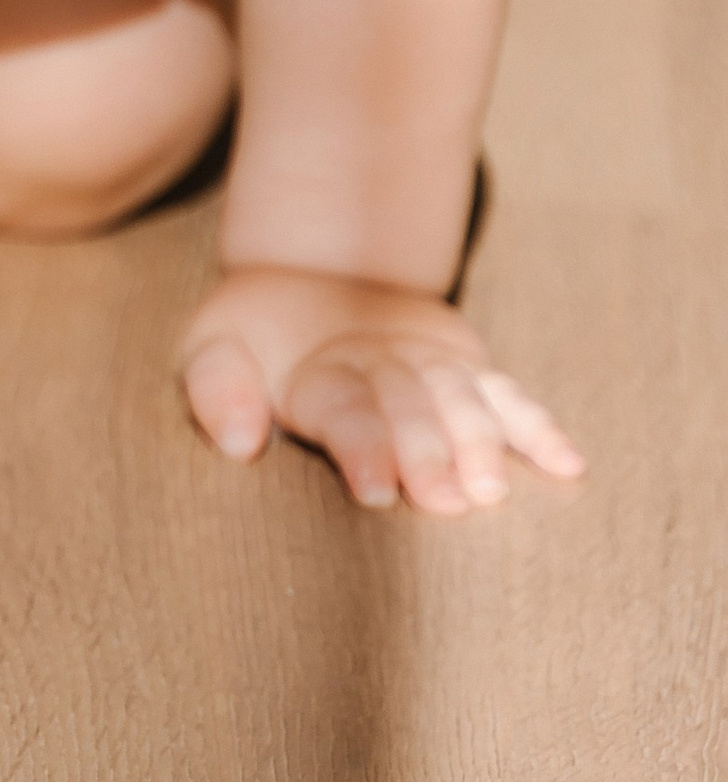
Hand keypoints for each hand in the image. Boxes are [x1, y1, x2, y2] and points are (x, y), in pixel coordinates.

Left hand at [179, 263, 585, 516]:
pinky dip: (538, 426)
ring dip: (481, 441)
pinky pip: (506, 394)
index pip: (344, 406)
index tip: (378, 492)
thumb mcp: (213, 351)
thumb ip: (218, 391)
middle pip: (411, 404)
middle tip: (450, 502)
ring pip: (462, 397)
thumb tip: (239, 443)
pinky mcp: (464, 367)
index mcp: (317, 368)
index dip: (363, 447)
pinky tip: (569, 464)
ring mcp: (430, 362)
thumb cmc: (256, 342)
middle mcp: (382, 361)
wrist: (311, 279)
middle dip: (430, 451)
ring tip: (495, 490)